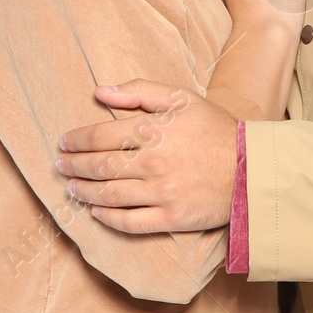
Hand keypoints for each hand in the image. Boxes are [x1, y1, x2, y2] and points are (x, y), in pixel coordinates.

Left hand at [55, 79, 238, 232]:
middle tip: (60, 165)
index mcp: (152, 131)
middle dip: (74, 166)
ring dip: (84, 192)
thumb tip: (100, 90)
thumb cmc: (215, 128)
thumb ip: (138, 91)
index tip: (64, 142)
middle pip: (99, 166)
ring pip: (110, 195)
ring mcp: (161, 193)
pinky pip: (131, 222)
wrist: (252, 168)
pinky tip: (96, 212)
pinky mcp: (171, 218)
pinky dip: (108, 218)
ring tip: (71, 188)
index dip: (77, 140)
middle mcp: (152, 162)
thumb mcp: (180, 97)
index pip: (100, 136)